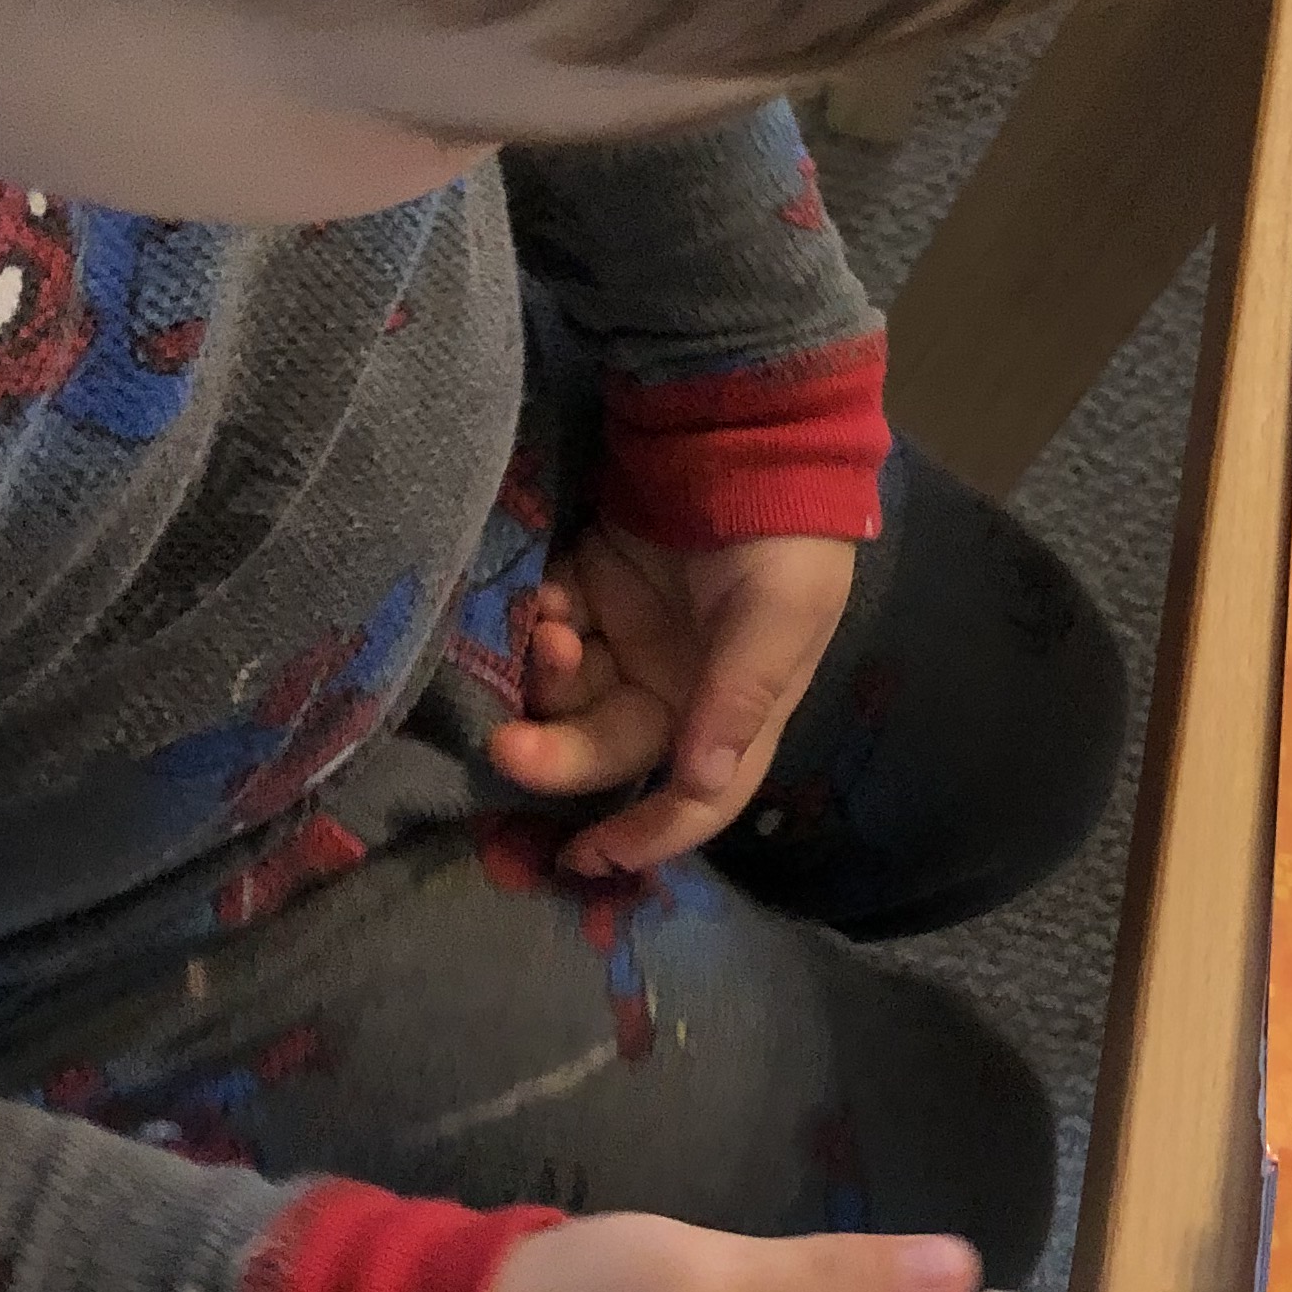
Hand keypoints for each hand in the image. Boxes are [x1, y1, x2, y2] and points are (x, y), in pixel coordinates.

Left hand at [486, 524, 856, 877]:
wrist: (751, 432)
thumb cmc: (785, 535)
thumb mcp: (778, 616)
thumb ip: (736, 698)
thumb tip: (702, 783)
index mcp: (734, 711)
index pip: (693, 799)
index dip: (644, 839)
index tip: (584, 859)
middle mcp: (676, 688)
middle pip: (604, 749)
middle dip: (555, 754)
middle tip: (506, 745)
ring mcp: (628, 640)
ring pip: (565, 696)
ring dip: (545, 678)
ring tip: (552, 623)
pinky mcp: (590, 591)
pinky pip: (545, 630)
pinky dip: (533, 623)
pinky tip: (543, 596)